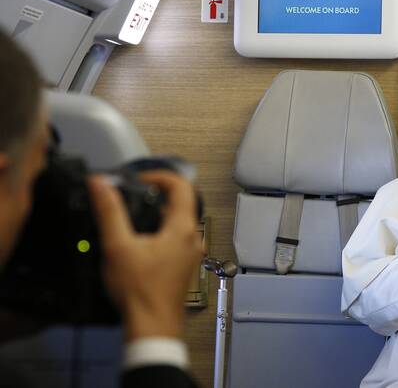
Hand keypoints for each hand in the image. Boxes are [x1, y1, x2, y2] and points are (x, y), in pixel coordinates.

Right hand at [88, 171, 202, 341]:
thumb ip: (110, 212)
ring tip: (131, 219)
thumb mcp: (118, 246)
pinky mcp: (183, 265)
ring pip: (177, 222)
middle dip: (155, 195)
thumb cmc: (141, 292)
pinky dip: (159, 232)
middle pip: (180, 203)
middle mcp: (192, 239)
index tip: (140, 178)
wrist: (152, 327)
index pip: (181, 186)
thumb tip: (101, 184)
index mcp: (183, 229)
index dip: (160, 175)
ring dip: (156, 215)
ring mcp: (190, 253)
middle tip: (132, 195)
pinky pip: (175, 239)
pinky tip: (138, 244)